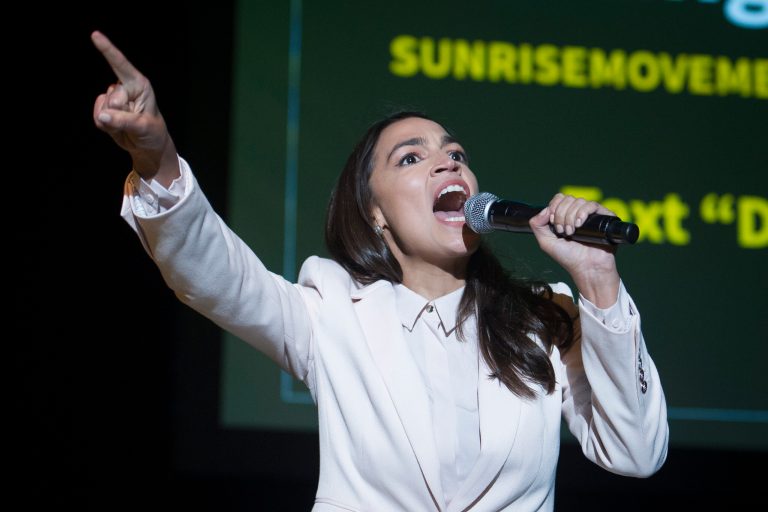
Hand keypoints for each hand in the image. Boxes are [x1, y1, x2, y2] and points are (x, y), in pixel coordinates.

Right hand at [91, 31, 178, 186]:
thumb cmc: (152, 132)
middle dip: (120, 114)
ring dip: (113, 122)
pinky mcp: (105, 108)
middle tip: (134, 122)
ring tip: (127, 125)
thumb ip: (124, 121)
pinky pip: (97, 116)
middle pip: (112, 98)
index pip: (120, 64)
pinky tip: (117, 127)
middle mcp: (125, 88)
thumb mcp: (143, 127)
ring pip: (103, 108)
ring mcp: (114, 98)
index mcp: (139, 85)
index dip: (107, 50)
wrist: (147, 146)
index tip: (95, 35)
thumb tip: (103, 116)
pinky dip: (106, 126)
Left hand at [529, 193, 620, 306]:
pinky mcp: (603, 217)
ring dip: (571, 217)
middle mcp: (578, 213)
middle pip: (567, 199)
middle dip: (561, 215)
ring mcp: (590, 214)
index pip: (559, 199)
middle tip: (563, 231)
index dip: (554, 208)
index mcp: (565, 216)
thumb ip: (537, 225)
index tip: (554, 224)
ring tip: (572, 232)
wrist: (586, 268)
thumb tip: (544, 209)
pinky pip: (592, 205)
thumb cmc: (568, 257)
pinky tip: (580, 225)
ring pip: (578, 201)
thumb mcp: (546, 242)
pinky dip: (582, 213)